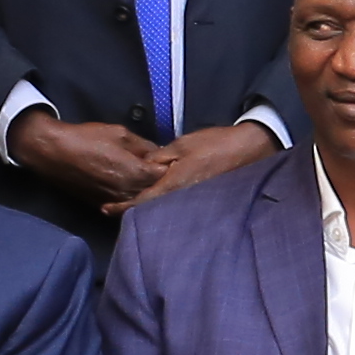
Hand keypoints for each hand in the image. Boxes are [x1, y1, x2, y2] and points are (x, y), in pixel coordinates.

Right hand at [11, 112, 163, 204]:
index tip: (175, 161)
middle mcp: (127, 191)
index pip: (165, 177)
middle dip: (162, 182)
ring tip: (149, 179)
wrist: (53, 152)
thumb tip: (160, 152)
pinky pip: (124, 204)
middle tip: (165, 171)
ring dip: (148, 192)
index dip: (172, 169)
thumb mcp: (121, 134)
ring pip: (140, 201)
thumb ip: (145, 146)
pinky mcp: (102, 204)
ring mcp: (114, 200)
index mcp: (135, 173)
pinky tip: (132, 187)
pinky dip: (131, 197)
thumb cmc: (86, 139)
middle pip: (156, 192)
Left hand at [128, 118, 288, 202]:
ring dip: (146, 207)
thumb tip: (140, 168)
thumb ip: (158, 158)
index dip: (122, 207)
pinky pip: (177, 205)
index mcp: (173, 185)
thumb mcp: (181, 145)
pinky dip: (162, 203)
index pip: (141, 202)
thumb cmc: (215, 144)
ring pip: (163, 209)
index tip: (105, 209)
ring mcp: (193, 202)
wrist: (249, 150)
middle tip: (112, 207)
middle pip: (151, 210)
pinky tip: (156, 200)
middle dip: (131, 209)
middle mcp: (182, 199)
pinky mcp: (201, 200)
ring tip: (129, 204)